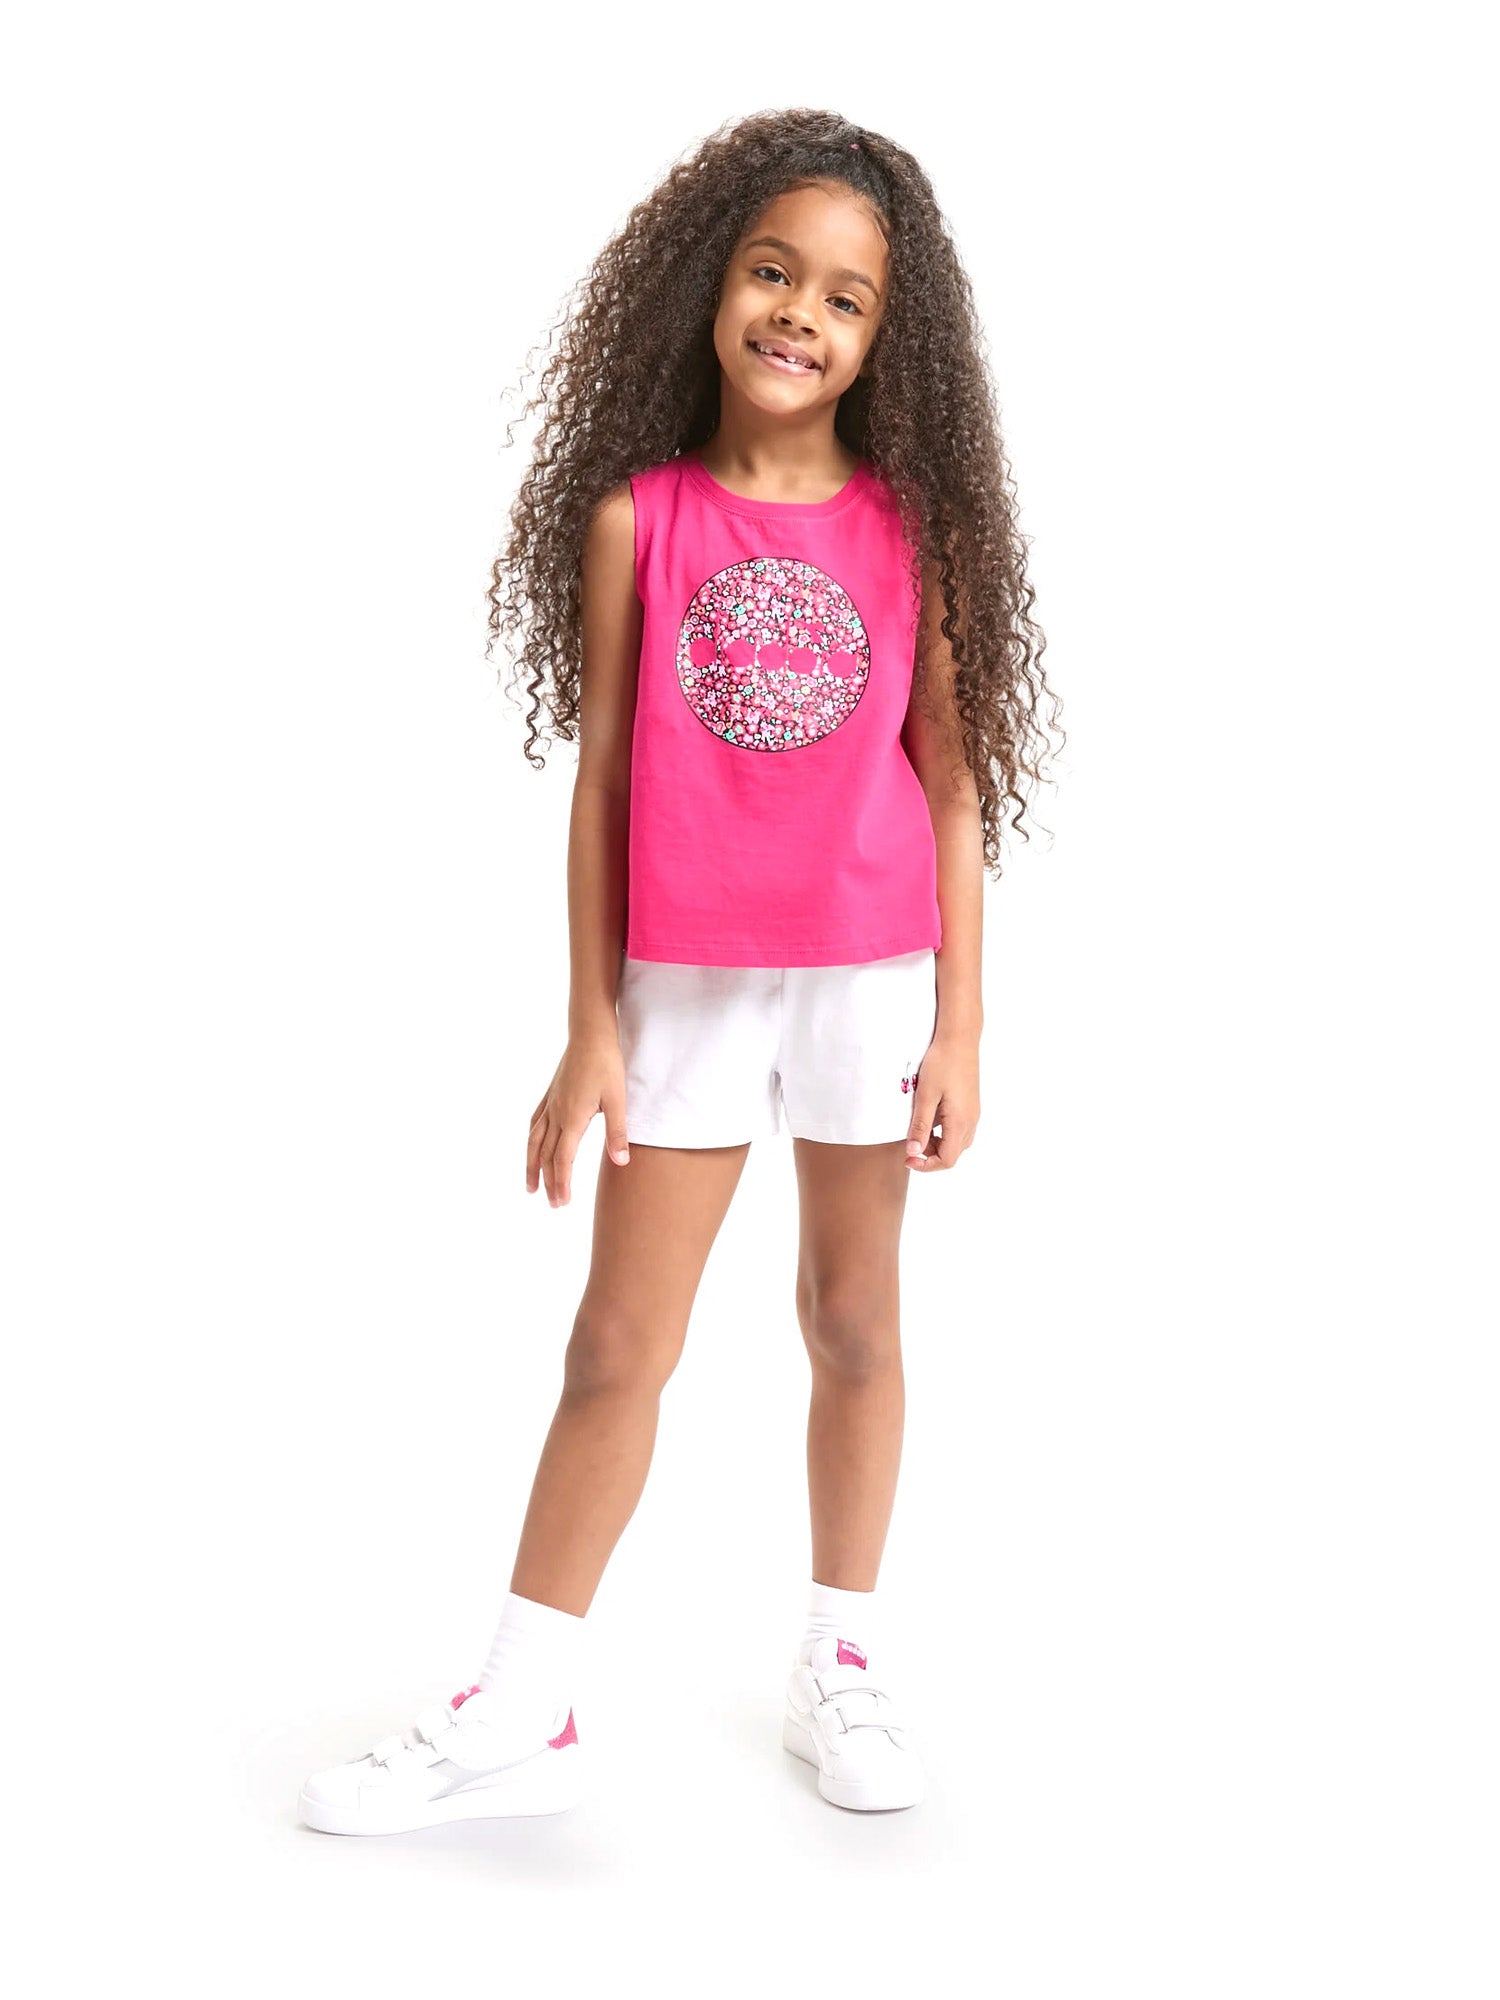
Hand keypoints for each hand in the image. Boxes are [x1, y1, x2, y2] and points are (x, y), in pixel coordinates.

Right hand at [526, 1033, 630, 1206]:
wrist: (590, 1033)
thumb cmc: (607, 1065)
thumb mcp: (618, 1099)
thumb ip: (617, 1132)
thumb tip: (622, 1162)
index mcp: (573, 1118)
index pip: (563, 1159)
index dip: (561, 1183)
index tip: (561, 1202)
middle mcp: (557, 1113)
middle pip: (547, 1155)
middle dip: (549, 1182)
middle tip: (554, 1204)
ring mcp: (550, 1103)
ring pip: (535, 1142)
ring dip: (532, 1166)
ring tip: (531, 1187)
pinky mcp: (550, 1094)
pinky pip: (534, 1123)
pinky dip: (531, 1141)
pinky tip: (532, 1147)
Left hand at [905, 1030, 979, 1172]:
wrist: (959, 1039)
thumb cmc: (942, 1063)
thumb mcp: (925, 1095)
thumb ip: (920, 1126)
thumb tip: (914, 1152)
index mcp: (960, 1122)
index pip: (948, 1160)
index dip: (927, 1165)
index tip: (908, 1158)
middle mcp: (971, 1121)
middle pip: (953, 1154)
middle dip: (930, 1155)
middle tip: (910, 1143)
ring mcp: (973, 1113)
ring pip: (957, 1142)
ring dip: (937, 1144)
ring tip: (917, 1129)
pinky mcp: (971, 1105)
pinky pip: (959, 1129)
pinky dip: (943, 1132)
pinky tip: (929, 1117)